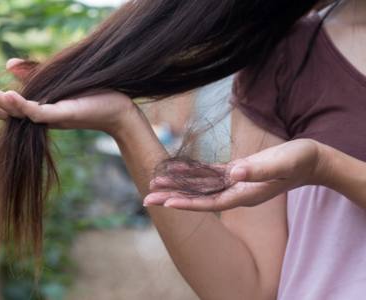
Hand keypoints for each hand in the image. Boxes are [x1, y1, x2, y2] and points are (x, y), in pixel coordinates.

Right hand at [0, 59, 136, 135]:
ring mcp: (52, 118)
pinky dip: (23, 105)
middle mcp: (41, 117)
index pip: (5, 105)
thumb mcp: (58, 81)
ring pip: (17, 114)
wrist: (120, 108)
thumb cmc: (91, 93)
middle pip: (5, 112)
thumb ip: (34, 74)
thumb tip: (8, 64)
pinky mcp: (66, 115)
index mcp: (38, 108)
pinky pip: (39, 113)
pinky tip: (8, 93)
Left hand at [145, 139, 330, 210]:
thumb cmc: (299, 161)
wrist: (310, 160)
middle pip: (199, 198)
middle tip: (146, 199)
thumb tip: (234, 173)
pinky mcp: (235, 172)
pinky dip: (192, 172)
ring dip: (178, 185)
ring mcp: (234, 183)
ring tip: (154, 184)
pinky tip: (176, 170)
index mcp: (246, 194)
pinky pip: (209, 174)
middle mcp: (236, 192)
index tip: (167, 204)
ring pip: (200, 186)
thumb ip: (259, 170)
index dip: (189, 203)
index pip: (211, 203)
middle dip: (173, 198)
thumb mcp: (282, 162)